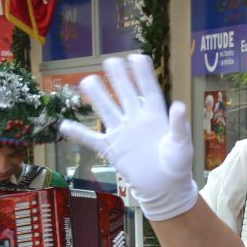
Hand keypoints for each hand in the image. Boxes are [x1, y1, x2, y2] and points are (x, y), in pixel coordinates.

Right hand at [59, 55, 196, 221]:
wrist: (166, 189)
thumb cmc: (178, 166)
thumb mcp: (182, 146)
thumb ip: (179, 126)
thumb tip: (179, 105)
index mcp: (156, 117)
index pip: (148, 91)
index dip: (142, 74)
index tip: (136, 57)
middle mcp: (137, 120)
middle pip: (126, 94)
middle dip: (118, 78)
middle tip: (110, 61)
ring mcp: (123, 134)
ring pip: (107, 110)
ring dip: (98, 97)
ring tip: (87, 81)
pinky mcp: (113, 150)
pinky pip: (92, 140)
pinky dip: (79, 134)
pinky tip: (64, 125)